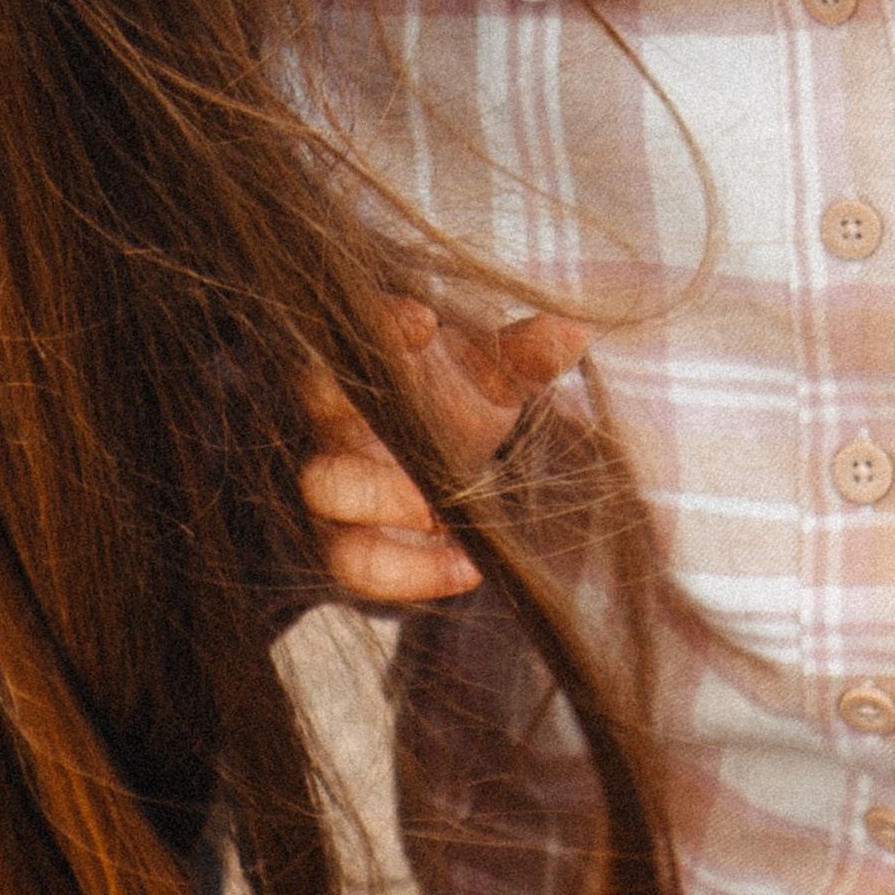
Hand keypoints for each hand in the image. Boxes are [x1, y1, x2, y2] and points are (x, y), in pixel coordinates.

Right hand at [301, 300, 589, 608]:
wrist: (408, 486)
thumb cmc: (441, 414)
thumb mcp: (484, 383)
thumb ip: (521, 358)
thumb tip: (575, 333)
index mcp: (363, 366)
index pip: (350, 333)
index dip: (381, 324)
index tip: (425, 322)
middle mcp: (331, 418)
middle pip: (320, 403)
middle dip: (373, 419)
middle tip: (432, 455)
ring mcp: (328, 482)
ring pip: (323, 488)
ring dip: (383, 501)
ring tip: (445, 515)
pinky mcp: (337, 545)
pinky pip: (355, 564)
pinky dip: (413, 572)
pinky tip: (469, 567)